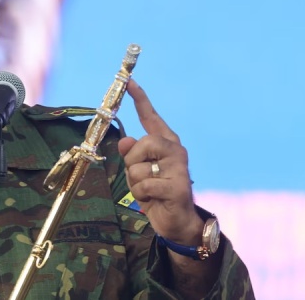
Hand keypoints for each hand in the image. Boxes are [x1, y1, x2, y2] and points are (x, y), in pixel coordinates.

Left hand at [118, 79, 202, 243]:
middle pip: (142, 143)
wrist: (176, 222)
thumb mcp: (138, 170)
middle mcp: (176, 150)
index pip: (151, 117)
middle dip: (132, 162)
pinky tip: (154, 199)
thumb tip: (125, 141)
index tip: (130, 81)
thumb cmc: (155, 192)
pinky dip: (142, 195)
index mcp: (166, 143)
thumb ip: (131, 154)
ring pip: (138, 167)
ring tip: (149, 190)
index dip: (140, 99)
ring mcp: (179, 168)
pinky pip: (144, 185)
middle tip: (141, 176)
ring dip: (135, 183)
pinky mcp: (178, 186)